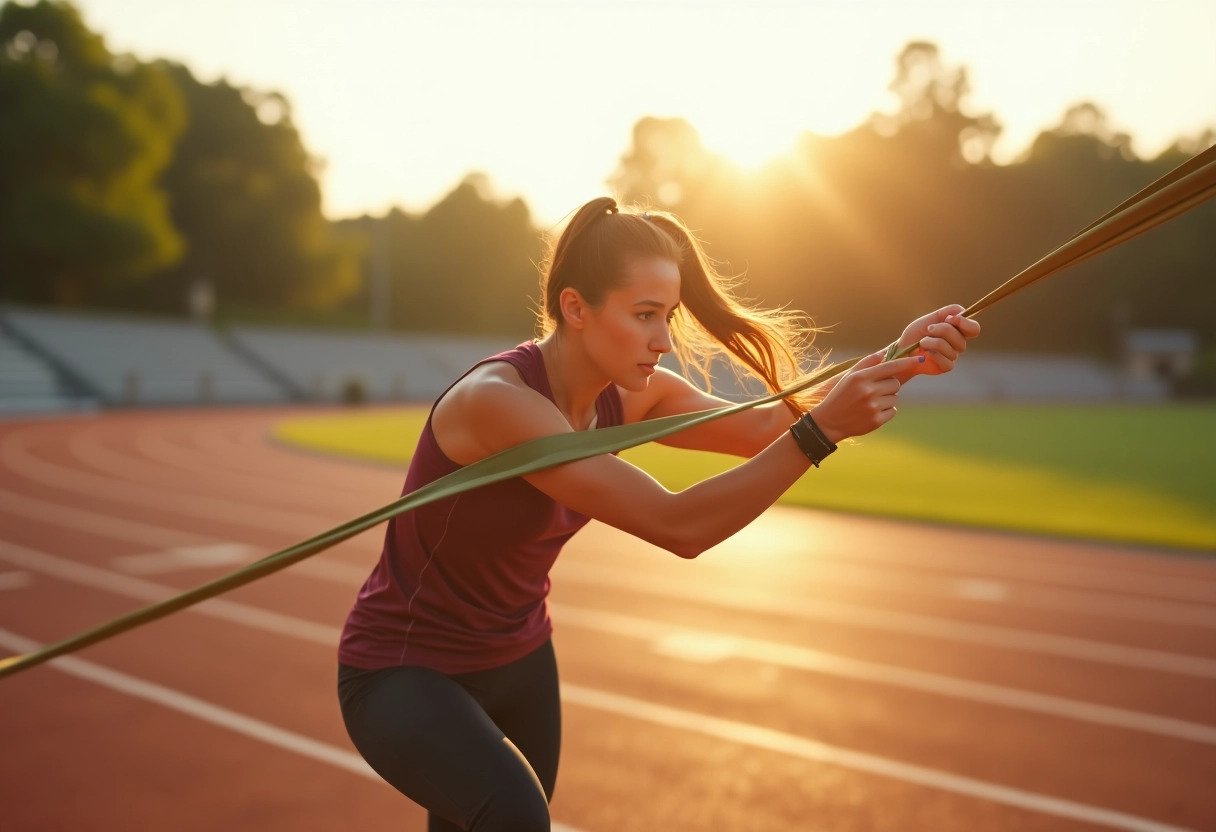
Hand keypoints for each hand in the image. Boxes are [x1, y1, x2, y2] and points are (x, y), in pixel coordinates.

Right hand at [809, 352, 923, 442]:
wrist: (829, 422)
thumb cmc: (840, 395)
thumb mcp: (849, 376)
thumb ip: (867, 363)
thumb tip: (885, 353)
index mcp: (861, 377)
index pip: (890, 366)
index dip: (907, 362)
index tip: (920, 359)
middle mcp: (868, 391)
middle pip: (895, 383)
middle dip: (889, 385)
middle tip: (875, 390)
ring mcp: (873, 407)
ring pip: (895, 398)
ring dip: (887, 399)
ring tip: (870, 403)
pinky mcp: (876, 421)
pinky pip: (893, 411)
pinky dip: (886, 411)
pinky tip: (871, 412)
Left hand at [892, 304, 981, 380]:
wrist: (903, 349)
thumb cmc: (917, 334)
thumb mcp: (929, 319)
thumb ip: (946, 313)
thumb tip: (961, 312)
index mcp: (958, 330)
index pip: (974, 328)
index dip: (964, 323)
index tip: (949, 318)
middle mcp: (958, 343)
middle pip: (961, 338)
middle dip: (942, 330)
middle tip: (928, 329)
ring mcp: (953, 356)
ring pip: (951, 349)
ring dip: (932, 342)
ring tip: (922, 342)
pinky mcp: (946, 367)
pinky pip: (947, 361)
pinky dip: (933, 355)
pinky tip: (925, 353)